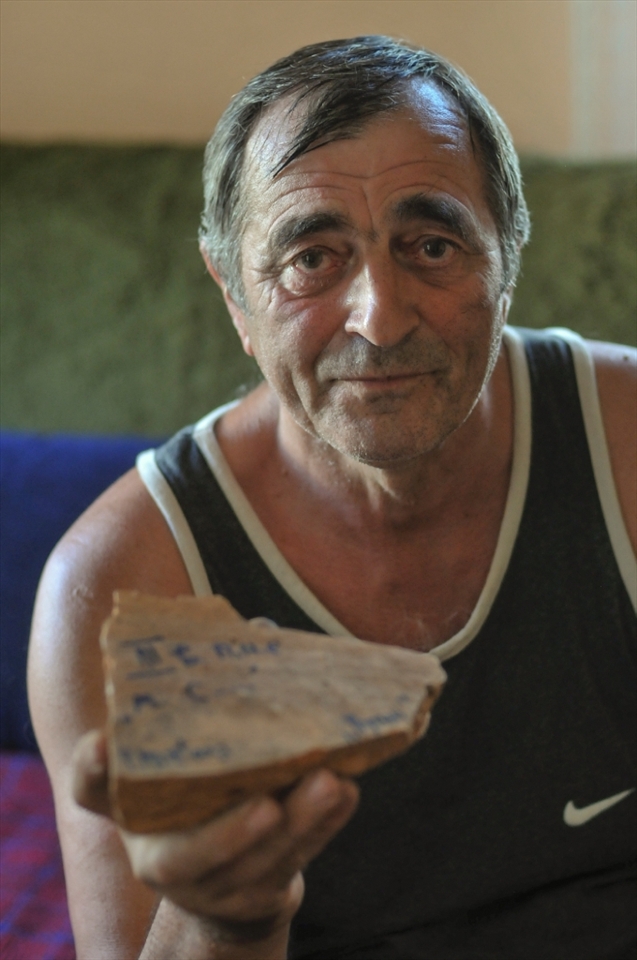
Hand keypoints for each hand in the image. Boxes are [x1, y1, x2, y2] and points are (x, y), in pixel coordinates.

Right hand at [72, 730, 358, 944]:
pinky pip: (296, 860)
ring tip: (331, 783)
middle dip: (232, 833)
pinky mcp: (261, 893)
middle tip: (269, 803)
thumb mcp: (179, 763)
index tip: (100, 743)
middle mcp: (163, 859)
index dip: (94, 772)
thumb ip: (195, 711)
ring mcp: (216, 885)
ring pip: (258, 863)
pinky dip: (325, 826)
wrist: (224, 876)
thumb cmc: (199, 799)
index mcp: (134, 816)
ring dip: (299, 825)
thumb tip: (256, 635)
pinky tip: (347, 792)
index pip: (94, 794)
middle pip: (191, 855)